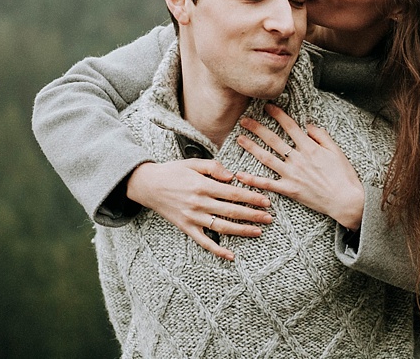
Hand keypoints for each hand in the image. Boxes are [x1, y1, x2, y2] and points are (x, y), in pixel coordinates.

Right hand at [125, 156, 273, 261]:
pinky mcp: (186, 228)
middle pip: (232, 211)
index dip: (251, 197)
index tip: (266, 201)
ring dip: (242, 231)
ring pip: (222, 227)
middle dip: (253, 215)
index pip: (233, 192)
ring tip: (258, 232)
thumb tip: (232, 175)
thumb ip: (213, 167)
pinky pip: (204, 242)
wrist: (149, 185)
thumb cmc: (173, 171)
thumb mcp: (193, 162)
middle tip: (269, 218)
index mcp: (203, 184)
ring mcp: (193, 217)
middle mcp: (200, 202)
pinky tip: (231, 256)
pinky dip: (218, 251)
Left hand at [237, 106, 364, 232]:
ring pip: (267, 158)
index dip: (277, 114)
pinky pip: (268, 184)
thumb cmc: (343, 175)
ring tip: (240, 138)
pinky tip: (241, 175)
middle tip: (244, 119)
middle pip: (274, 140)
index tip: (267, 106)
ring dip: (252, 147)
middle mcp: (298, 159)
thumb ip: (321, 135)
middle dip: (258, 128)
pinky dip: (254, 180)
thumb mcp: (336, 149)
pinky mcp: (290, 190)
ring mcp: (292, 175)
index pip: (290, 126)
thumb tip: (307, 125)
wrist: (346, 200)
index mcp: (309, 147)